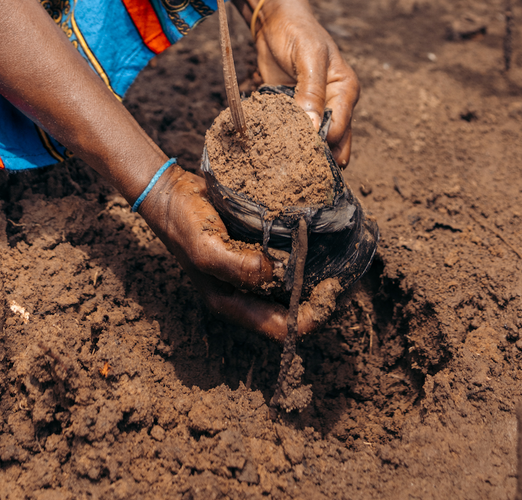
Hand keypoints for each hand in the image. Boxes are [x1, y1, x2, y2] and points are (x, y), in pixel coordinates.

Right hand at [137, 165, 334, 341]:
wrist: (171, 193)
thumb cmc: (185, 225)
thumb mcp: (206, 249)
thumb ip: (237, 266)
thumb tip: (274, 273)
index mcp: (235, 303)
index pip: (282, 328)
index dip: (312, 317)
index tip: (334, 291)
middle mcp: (247, 292)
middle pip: (293, 310)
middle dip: (323, 299)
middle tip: (349, 275)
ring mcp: (253, 270)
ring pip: (294, 285)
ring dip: (319, 276)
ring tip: (345, 257)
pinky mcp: (257, 248)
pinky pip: (288, 260)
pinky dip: (307, 253)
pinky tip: (324, 237)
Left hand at [252, 0, 359, 164]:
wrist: (275, 19)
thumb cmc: (297, 31)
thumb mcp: (308, 55)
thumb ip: (311, 90)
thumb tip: (315, 129)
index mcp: (346, 90)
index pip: (340, 128)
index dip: (324, 143)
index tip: (303, 153)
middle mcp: (334, 103)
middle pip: (331, 141)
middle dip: (316, 155)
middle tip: (296, 172)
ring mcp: (313, 108)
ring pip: (311, 140)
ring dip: (299, 150)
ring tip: (283, 165)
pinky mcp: (293, 109)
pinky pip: (291, 130)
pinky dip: (283, 139)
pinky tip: (272, 149)